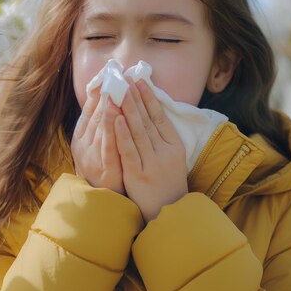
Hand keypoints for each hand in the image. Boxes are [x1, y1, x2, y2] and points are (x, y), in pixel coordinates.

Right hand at [71, 86, 125, 194]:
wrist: (106, 199)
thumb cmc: (104, 166)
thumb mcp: (97, 142)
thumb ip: (99, 122)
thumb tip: (105, 95)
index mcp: (81, 136)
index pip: (90, 109)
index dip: (99, 91)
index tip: (108, 73)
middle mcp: (84, 144)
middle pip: (96, 115)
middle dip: (106, 94)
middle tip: (115, 76)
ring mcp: (93, 156)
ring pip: (101, 128)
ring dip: (108, 107)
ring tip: (115, 90)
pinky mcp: (106, 168)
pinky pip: (108, 146)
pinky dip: (111, 130)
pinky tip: (116, 116)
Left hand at [115, 78, 187, 222]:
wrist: (168, 212)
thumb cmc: (165, 182)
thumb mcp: (170, 158)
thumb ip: (160, 138)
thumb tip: (149, 112)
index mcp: (174, 146)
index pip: (160, 116)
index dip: (149, 98)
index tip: (139, 80)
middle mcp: (165, 152)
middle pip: (148, 120)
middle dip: (135, 97)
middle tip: (126, 78)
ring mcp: (152, 163)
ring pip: (139, 132)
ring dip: (128, 109)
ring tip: (119, 91)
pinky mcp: (139, 174)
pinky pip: (130, 151)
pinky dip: (123, 134)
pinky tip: (116, 119)